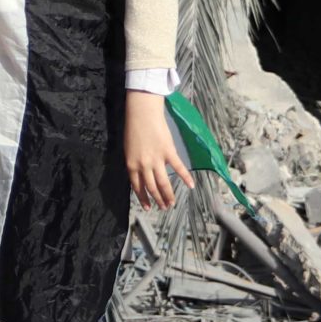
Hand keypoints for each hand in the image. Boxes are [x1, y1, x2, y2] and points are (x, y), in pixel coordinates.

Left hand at [125, 92, 194, 209]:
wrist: (142, 113)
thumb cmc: (133, 128)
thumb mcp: (129, 149)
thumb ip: (135, 163)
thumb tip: (142, 174)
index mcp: (131, 165)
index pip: (137, 186)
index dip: (143, 198)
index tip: (148, 207)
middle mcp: (143, 166)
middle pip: (151, 187)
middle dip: (157, 200)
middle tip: (163, 207)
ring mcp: (156, 160)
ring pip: (163, 182)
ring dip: (168, 195)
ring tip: (172, 203)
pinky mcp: (168, 152)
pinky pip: (178, 167)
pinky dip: (186, 177)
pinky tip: (191, 185)